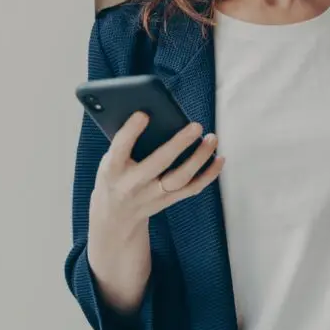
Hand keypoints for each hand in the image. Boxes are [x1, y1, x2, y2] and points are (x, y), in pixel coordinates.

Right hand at [90, 111, 223, 240]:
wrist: (115, 217)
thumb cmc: (115, 176)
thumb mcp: (110, 160)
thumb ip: (126, 142)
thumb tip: (153, 113)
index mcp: (112, 169)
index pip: (120, 148)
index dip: (131, 132)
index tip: (143, 114)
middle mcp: (133, 184)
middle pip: (158, 164)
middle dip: (178, 144)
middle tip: (196, 126)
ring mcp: (152, 195)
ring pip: (180, 178)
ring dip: (200, 158)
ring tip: (212, 138)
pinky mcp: (167, 201)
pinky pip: (192, 188)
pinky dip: (209, 174)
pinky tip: (219, 158)